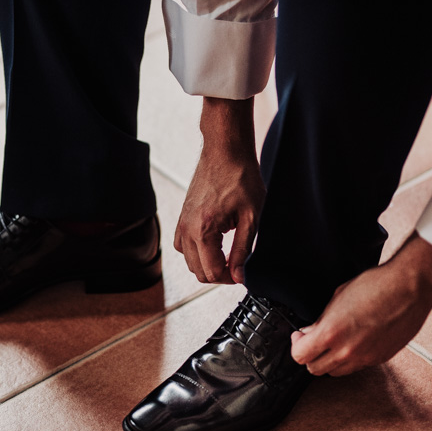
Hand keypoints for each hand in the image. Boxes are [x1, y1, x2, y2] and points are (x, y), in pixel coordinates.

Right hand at [174, 97, 264, 284]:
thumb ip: (242, 250)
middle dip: (219, 274)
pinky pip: (183, 247)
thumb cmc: (241, 178)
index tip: (242, 273)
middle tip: (237, 266)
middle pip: (198, 271)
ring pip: (189, 262)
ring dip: (207, 264)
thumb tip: (238, 277)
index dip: (230, 278)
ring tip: (228, 255)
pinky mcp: (181, 218)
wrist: (225, 152)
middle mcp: (187, 229)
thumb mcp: (250, 218)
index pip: (212, 272)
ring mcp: (181, 223)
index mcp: (204, 230)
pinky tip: (213, 244)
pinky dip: (197, 253)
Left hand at [291, 234, 431, 375]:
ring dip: (329, 361)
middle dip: (310, 356)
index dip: (296, 345)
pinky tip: (353, 343)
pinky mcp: (380, 358)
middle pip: (314, 369)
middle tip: (313, 342)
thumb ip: (321, 320)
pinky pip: (356, 367)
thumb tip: (309, 332)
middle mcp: (347, 350)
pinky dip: (350, 359)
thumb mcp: (338, 298)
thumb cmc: (377, 286)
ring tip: (333, 344)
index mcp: (331, 333)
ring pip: (335, 372)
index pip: (300, 356)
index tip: (299, 337)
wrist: (410, 287)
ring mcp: (365, 357)